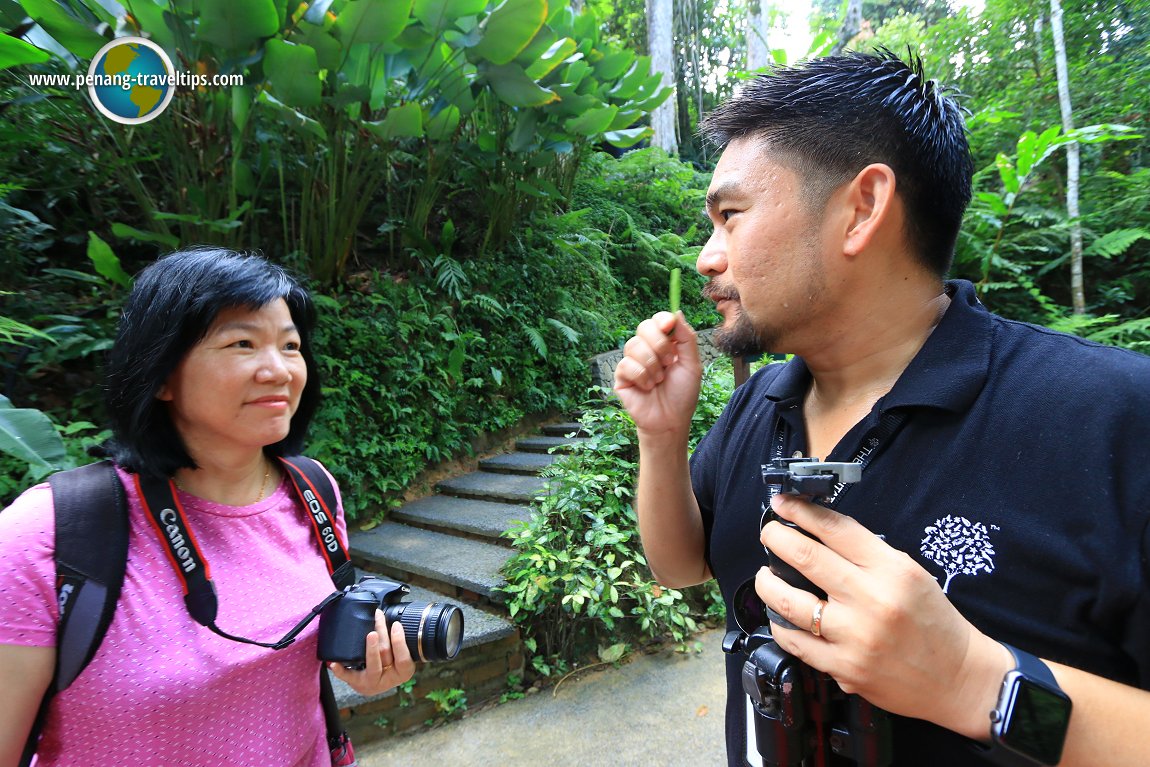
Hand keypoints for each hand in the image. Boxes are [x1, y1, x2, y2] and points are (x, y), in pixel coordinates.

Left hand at [328, 611, 415, 695]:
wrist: (377, 683)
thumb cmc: (390, 666)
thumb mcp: (401, 657)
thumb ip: (398, 642)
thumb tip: (394, 619)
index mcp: (403, 671)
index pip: (403, 658)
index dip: (400, 642)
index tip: (396, 624)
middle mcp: (389, 679)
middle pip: (386, 654)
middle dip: (383, 634)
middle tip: (379, 618)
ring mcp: (372, 682)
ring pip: (372, 663)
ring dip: (371, 648)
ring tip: (371, 635)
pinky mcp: (357, 683)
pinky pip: (349, 677)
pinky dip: (340, 670)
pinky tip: (334, 664)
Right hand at [613, 311, 702, 435]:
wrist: (671, 421)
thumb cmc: (682, 394)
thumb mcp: (692, 364)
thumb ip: (686, 338)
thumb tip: (676, 312)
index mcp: (665, 344)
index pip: (658, 320)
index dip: (662, 320)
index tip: (669, 325)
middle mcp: (647, 349)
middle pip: (644, 327)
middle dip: (659, 344)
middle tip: (669, 362)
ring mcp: (632, 362)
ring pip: (634, 345)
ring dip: (652, 365)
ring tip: (659, 380)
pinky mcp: (621, 376)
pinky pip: (627, 364)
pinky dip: (642, 376)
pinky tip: (647, 387)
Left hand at [753, 493, 1009, 738]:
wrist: (958, 678)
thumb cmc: (935, 623)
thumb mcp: (910, 574)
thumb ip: (868, 555)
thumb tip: (819, 534)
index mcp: (891, 570)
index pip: (836, 529)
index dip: (802, 511)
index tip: (783, 504)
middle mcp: (871, 600)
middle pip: (805, 557)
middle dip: (776, 538)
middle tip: (768, 534)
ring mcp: (854, 636)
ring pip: (789, 600)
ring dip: (768, 582)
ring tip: (766, 576)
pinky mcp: (844, 668)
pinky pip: (795, 641)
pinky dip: (780, 624)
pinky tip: (780, 615)